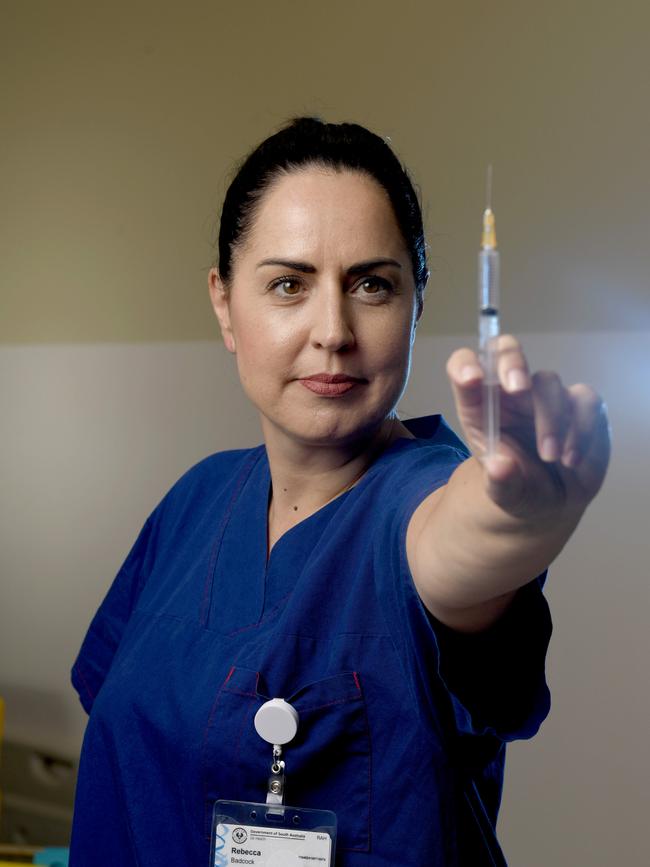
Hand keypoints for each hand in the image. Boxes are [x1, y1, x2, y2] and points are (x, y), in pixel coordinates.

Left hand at [446, 335, 610, 521]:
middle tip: (517, 388)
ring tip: (550, 457)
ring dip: (551, 419)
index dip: (465, 365)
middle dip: (512, 363)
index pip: (464, 367)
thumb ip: (500, 482)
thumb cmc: (517, 486)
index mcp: (480, 405)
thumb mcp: (503, 493)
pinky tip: (571, 459)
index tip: (471, 379)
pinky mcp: (581, 405)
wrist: (552, 503)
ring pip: (548, 382)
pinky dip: (581, 429)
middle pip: (506, 351)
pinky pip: (585, 401)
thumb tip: (501, 467)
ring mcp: (546, 395)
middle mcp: (511, 393)